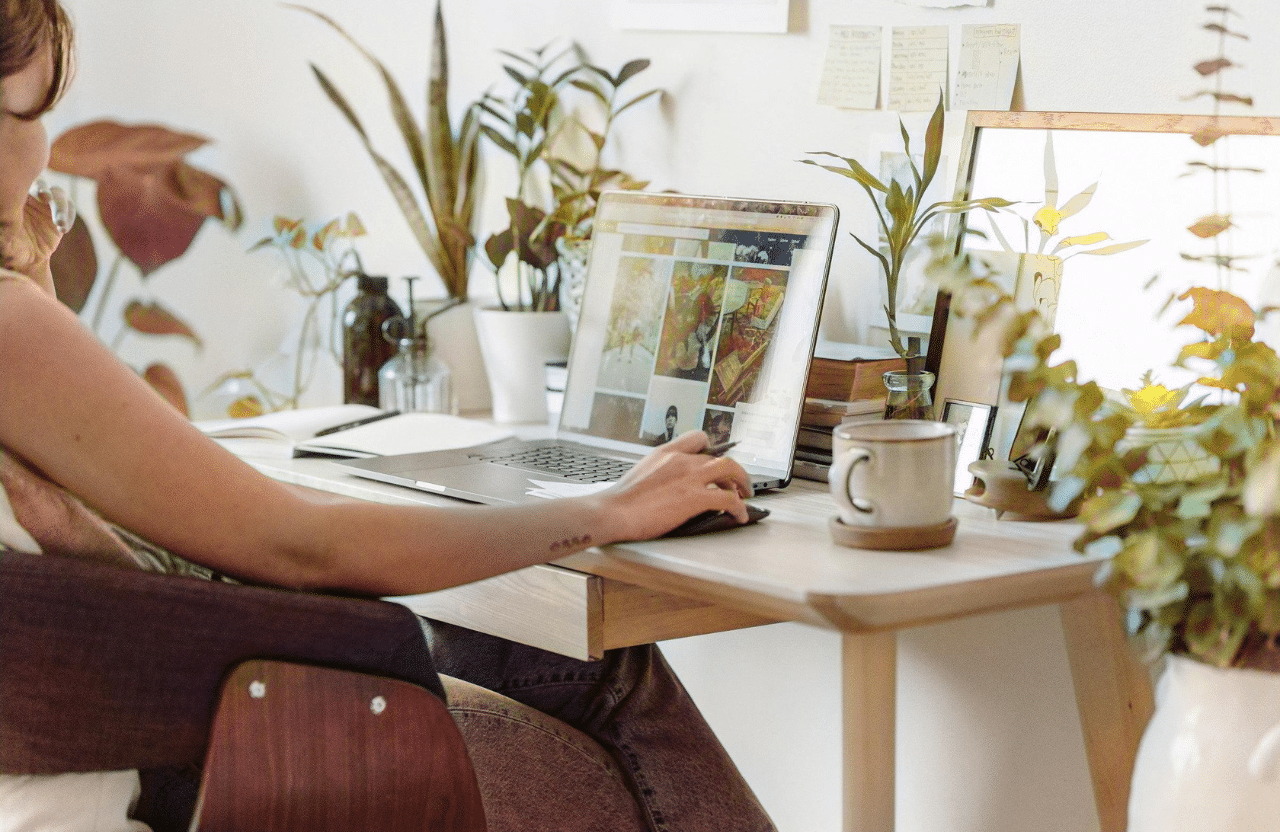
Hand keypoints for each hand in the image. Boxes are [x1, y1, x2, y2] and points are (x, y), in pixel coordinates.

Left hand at [0, 193, 63, 288]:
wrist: (29, 259)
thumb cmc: (12, 250)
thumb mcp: (6, 244)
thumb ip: (6, 235)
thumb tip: (6, 227)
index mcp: (15, 200)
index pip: (22, 184)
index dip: (32, 186)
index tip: (41, 195)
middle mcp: (31, 198)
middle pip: (41, 184)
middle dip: (46, 190)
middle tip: (47, 198)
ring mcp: (47, 204)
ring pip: (58, 194)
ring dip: (61, 207)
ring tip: (60, 224)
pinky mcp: (60, 213)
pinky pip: (70, 207)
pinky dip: (69, 216)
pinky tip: (63, 230)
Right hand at [598, 430, 751, 541]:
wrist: (613, 511)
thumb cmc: (621, 500)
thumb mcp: (641, 472)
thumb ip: (659, 471)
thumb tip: (668, 484)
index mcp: (666, 452)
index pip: (697, 437)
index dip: (711, 450)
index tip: (715, 462)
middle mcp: (681, 460)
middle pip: (719, 456)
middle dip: (734, 471)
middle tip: (738, 483)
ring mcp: (690, 477)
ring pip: (730, 470)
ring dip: (742, 483)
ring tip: (745, 497)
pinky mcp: (695, 498)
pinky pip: (729, 499)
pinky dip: (739, 508)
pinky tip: (739, 516)